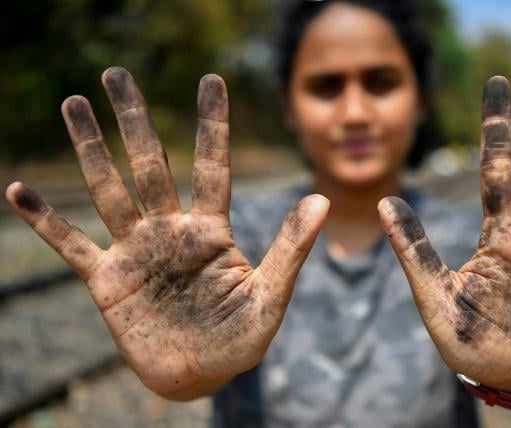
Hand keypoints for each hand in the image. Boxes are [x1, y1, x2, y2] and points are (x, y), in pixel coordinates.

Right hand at [5, 67, 328, 399]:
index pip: (212, 166)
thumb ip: (291, 247)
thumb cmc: (241, 339)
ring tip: (74, 105)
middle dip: (133, 120)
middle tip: (116, 74)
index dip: (212, 124)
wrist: (201, 375)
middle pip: (149, 164)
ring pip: (108, 190)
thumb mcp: (271, 295)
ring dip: (89, 149)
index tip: (211, 81)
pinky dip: (46, 220)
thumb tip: (322, 199)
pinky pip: (70, 245)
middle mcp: (170, 231)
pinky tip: (19, 189)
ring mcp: (136, 252)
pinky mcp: (108, 280)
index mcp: (211, 231)